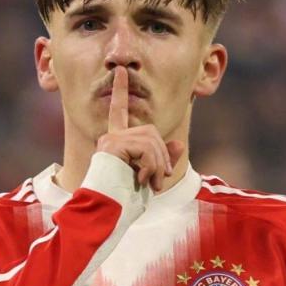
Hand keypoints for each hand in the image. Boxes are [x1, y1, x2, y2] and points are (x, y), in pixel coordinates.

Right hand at [96, 67, 183, 191]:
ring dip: (158, 166)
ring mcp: (110, 140)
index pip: (119, 112)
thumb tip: (179, 145)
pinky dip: (151, 166)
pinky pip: (146, 148)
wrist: (106, 214)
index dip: (120, 90)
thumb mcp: (149, 179)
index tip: (121, 71)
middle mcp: (110, 138)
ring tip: (151, 185)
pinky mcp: (113, 145)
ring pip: (151, 141)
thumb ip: (162, 161)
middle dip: (161, 157)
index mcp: (115, 143)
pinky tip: (142, 180)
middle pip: (151, 132)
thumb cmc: (123, 202)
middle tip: (158, 181)